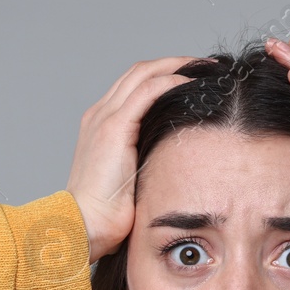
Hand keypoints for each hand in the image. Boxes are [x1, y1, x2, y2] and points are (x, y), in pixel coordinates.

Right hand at [66, 56, 197, 261]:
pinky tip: (193, 84)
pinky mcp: (113, 128)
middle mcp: (99, 114)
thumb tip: (175, 161)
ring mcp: (104, 118)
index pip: (134, 86)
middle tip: (206, 67)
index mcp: (101, 126)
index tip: (194, 80)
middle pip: (139, 72)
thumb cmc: (107, 215)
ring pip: (144, 73)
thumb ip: (146, 162)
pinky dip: (172, 81)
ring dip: (177, 65)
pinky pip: (148, 91)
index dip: (164, 76)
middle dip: (175, 63)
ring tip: (206, 68)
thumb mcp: (131, 180)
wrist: (83, 226)